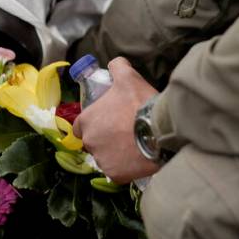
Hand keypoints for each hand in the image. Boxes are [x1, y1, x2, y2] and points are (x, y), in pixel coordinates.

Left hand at [72, 58, 159, 183]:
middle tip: (125, 132)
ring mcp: (102, 160)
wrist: (157, 130)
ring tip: (135, 145)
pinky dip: (126, 167)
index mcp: (86, 121)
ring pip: (106, 158)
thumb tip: (115, 63)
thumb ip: (118, 66)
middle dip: (106, 139)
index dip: (95, 123)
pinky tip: (138, 158)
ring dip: (116, 153)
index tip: (109, 122)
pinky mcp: (115, 175)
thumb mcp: (128, 77)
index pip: (81, 126)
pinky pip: (118, 172)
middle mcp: (89, 142)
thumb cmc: (138, 103)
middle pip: (94, 142)